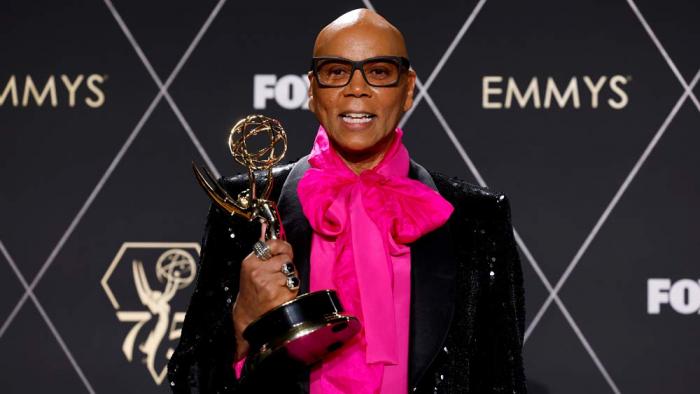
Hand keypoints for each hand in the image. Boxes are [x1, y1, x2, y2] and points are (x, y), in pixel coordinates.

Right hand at [232, 239, 297, 359]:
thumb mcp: (252, 268)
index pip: (273, 244)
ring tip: (279, 287)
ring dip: (290, 279)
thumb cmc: (253, 291)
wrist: (250, 317)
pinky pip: (294, 284)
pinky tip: (281, 295)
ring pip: (292, 271)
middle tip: (279, 276)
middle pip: (286, 258)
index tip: (284, 252)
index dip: (283, 248)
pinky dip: (291, 290)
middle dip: (286, 267)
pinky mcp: (278, 293)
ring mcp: (267, 282)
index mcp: (250, 262)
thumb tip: (266, 227)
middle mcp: (257, 271)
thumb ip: (263, 250)